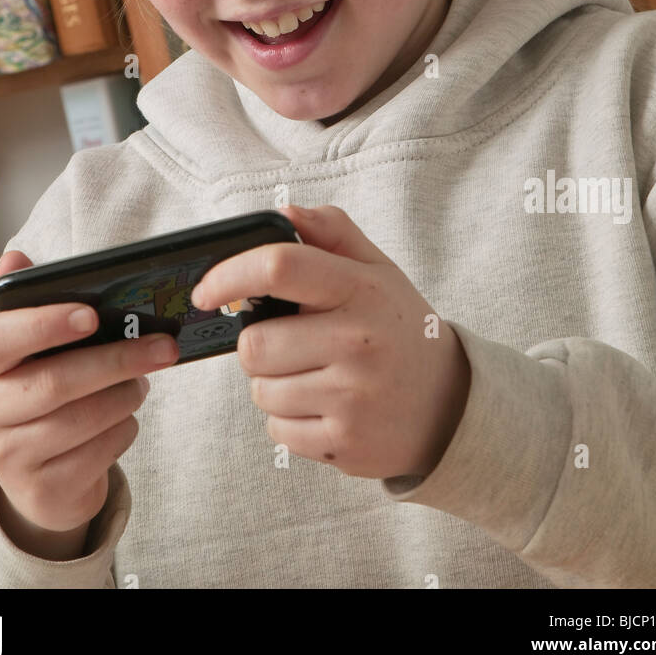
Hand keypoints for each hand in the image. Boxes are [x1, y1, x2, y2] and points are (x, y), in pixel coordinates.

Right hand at [0, 249, 178, 555]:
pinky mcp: (42, 491)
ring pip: (84, 419)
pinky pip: (99, 452)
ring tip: (141, 380)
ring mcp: (8, 457)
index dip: (44, 325)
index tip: (90, 313)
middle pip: (55, 383)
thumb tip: (16, 257)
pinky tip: (124, 417)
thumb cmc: (38, 389)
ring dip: (126, 395)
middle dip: (117, 360)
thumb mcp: (27, 349)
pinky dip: (124, 429)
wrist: (37, 475)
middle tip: (163, 346)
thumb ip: (26, 302)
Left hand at [190, 205, 470, 480]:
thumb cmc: (401, 329)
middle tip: (293, 344)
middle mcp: (357, 341)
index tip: (204, 290)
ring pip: (261, 390)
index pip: (279, 265)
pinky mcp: (345, 443)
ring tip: (316, 376)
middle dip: (259, 345)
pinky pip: (277, 430)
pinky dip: (289, 420)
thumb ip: (332, 231)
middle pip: (254, 344)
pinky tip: (325, 407)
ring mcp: (352, 397)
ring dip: (274, 384)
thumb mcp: (379, 270)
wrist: (451, 406)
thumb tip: (282, 211)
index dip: (229, 275)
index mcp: (361, 289)